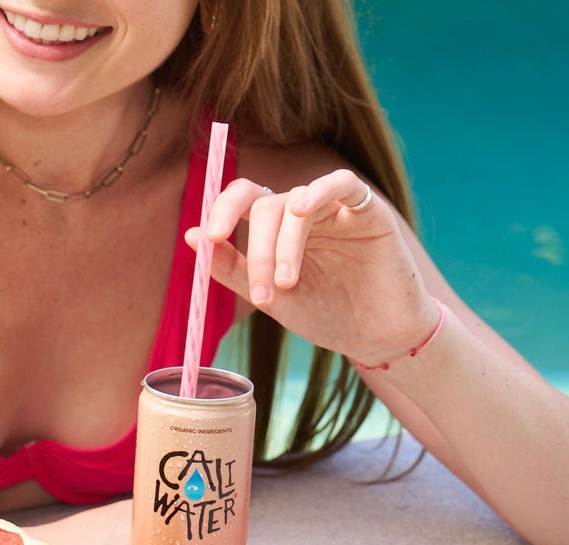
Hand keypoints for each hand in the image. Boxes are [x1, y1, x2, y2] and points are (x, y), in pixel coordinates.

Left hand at [188, 170, 440, 367]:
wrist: (377, 337)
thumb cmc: (327, 316)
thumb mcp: (271, 298)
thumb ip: (233, 268)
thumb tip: (191, 235)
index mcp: (278, 228)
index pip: (244, 199)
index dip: (222, 209)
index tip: (209, 238)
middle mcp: (304, 213)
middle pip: (266, 204)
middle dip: (258, 249)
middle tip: (264, 292)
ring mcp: (335, 209)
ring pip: (296, 202)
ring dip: (284, 243)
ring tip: (288, 284)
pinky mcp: (368, 211)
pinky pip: (343, 183)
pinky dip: (320, 190)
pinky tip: (303, 210)